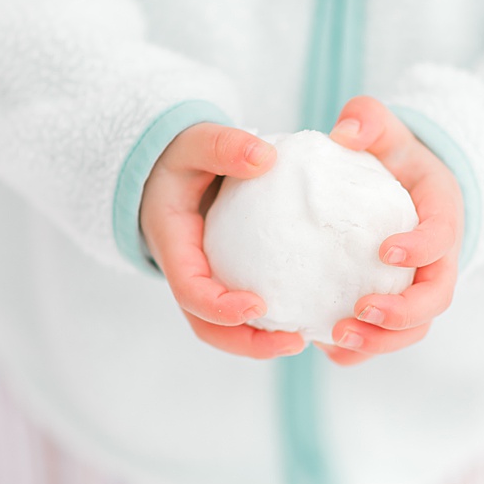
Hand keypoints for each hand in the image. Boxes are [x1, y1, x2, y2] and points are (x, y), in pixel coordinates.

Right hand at [141, 123, 305, 359]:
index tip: (258, 306)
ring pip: (226, 329)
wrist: (171, 166)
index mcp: (174, 245)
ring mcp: (206, 280)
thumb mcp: (195, 142)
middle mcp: (187, 271)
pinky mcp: (227, 278)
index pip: (189, 290)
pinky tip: (312, 316)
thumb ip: (223, 145)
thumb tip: (266, 157)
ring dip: (262, 342)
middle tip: (297, 340)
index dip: (219, 307)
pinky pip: (246, 310)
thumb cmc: (183, 155)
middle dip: (248, 342)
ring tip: (309, 339)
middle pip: (208, 326)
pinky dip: (273, 321)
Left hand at [320, 96, 464, 366]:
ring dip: (381, 341)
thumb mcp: (384, 127)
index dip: (421, 247)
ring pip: (414, 328)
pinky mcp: (396, 304)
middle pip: (437, 298)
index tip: (384, 251)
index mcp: (443, 214)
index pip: (445, 236)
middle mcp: (439, 258)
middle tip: (359, 312)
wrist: (401, 184)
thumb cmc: (391, 155)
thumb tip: (344, 133)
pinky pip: (385, 337)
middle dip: (403, 314)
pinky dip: (359, 350)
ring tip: (335, 338)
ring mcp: (419, 286)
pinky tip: (324, 347)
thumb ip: (368, 117)